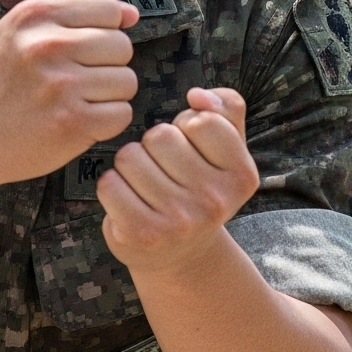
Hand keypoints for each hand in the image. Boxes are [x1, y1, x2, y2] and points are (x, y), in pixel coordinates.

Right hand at [0, 0, 138, 188]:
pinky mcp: (73, 122)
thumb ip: (77, 8)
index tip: (82, 49)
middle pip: (122, 46)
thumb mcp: (23, 29)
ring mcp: (61, 85)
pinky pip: (122, 114)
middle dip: (107, 65)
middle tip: (76, 80)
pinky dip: (106, 122)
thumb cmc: (4, 81)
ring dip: (109, 96)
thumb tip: (131, 13)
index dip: (105, 30)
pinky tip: (79, 121)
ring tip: (76, 100)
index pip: (108, 8)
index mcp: (36, 14)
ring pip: (127, 81)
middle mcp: (48, 45)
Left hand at [99, 87, 258, 279]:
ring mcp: (179, 220)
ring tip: (146, 185)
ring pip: (130, 155)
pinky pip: (109, 183)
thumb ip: (226, 108)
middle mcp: (214, 201)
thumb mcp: (228, 150)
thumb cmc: (201, 189)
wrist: (183, 256)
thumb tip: (198, 95)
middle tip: (165, 170)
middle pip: (161, 135)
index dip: (188, 126)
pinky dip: (112, 186)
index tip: (192, 148)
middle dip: (156, 145)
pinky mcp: (143, 233)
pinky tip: (128, 200)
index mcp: (242, 176)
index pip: (201, 120)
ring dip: (131, 164)